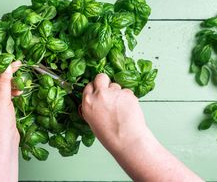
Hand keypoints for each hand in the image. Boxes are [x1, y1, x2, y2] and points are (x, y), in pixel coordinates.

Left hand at [0, 61, 21, 148]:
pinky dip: (12, 91)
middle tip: (18, 65)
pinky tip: (19, 91)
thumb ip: (5, 81)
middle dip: (6, 74)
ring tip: (21, 81)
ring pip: (0, 87)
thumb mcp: (3, 99)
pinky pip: (4, 95)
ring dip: (11, 83)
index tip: (8, 60)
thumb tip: (7, 67)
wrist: (3, 143)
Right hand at [82, 73, 203, 180]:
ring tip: (121, 108)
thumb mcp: (92, 120)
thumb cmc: (109, 135)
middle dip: (105, 81)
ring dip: (118, 93)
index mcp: (88, 102)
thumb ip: (93, 106)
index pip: (89, 86)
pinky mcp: (127, 93)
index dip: (95, 88)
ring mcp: (114, 92)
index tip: (99, 92)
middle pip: (100, 77)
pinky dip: (128, 98)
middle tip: (109, 90)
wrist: (126, 140)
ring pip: (116, 85)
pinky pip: (127, 91)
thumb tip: (96, 99)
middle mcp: (99, 95)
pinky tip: (128, 109)